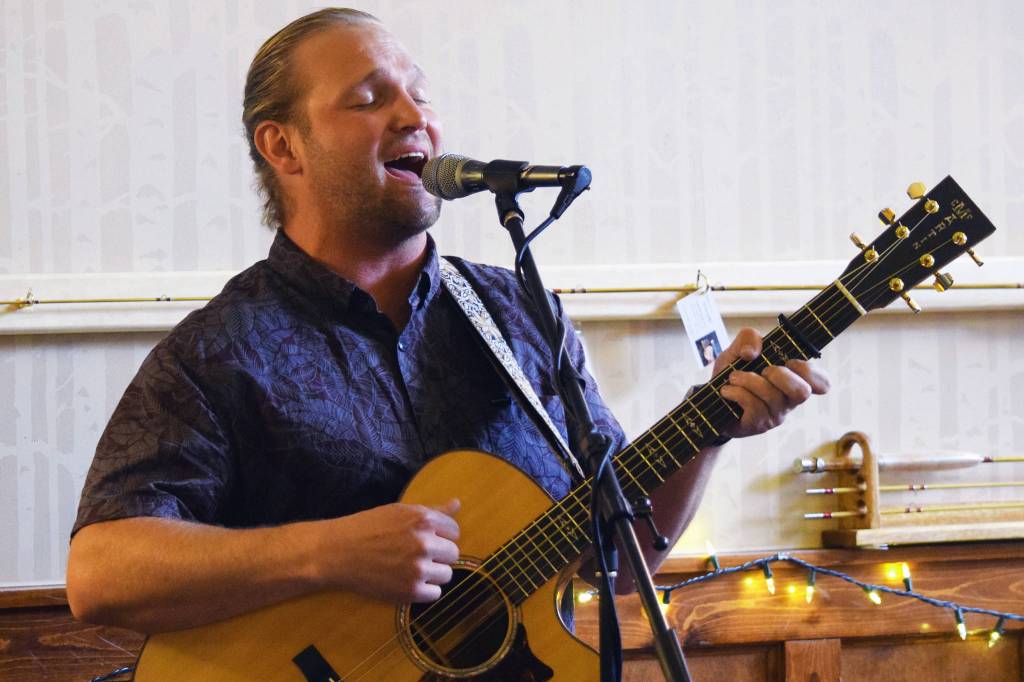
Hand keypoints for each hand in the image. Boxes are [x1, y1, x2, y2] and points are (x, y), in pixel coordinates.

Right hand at [323, 499, 460, 602]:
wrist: (337, 553)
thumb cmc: (368, 528)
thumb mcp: (400, 512)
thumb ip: (433, 511)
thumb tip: (457, 504)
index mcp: (424, 520)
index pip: (454, 531)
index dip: (440, 536)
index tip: (425, 539)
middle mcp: (424, 543)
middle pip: (453, 554)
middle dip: (438, 555)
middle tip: (416, 555)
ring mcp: (418, 568)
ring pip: (446, 575)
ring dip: (432, 573)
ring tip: (410, 568)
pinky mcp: (410, 591)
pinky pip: (434, 593)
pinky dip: (423, 590)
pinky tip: (407, 581)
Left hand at [712, 328, 829, 438]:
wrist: (710, 400)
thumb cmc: (732, 374)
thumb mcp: (738, 349)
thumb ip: (748, 338)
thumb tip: (752, 353)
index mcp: (792, 380)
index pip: (822, 382)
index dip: (811, 372)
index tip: (790, 362)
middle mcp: (788, 400)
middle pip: (802, 392)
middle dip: (780, 375)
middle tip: (763, 370)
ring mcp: (775, 415)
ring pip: (772, 396)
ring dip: (749, 380)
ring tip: (733, 377)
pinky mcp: (758, 425)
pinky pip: (754, 406)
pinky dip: (737, 392)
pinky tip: (727, 390)